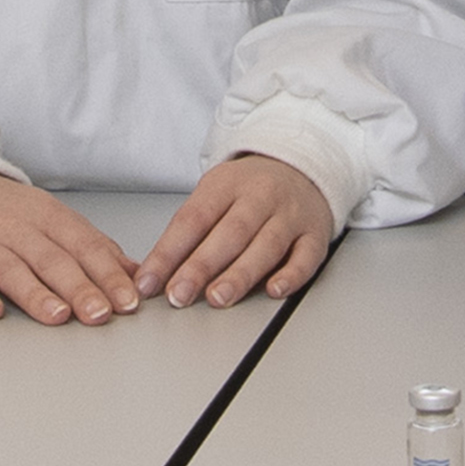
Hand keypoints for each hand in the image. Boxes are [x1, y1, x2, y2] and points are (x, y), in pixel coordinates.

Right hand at [0, 173, 143, 324]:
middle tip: (101, 315)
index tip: (129, 302)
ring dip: (36, 294)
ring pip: (11, 270)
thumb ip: (93, 246)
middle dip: (79, 287)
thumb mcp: (52, 218)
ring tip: (58, 316)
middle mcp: (16, 229)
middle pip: (51, 259)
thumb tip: (135, 274)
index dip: (108, 274)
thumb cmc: (6, 213)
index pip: (83, 246)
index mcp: (47, 216)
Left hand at [137, 154, 336, 307]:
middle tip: (179, 295)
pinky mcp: (315, 234)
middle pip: (229, 233)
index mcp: (226, 184)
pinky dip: (291, 275)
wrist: (302, 167)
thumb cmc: (250, 189)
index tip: (149, 281)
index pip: (193, 219)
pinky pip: (306, 256)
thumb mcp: (214, 194)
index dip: (168, 252)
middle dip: (200, 266)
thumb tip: (153, 273)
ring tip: (217, 297)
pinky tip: (273, 290)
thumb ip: (188, 231)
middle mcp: (260, 196)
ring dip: (240, 274)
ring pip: (266, 245)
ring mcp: (291, 215)